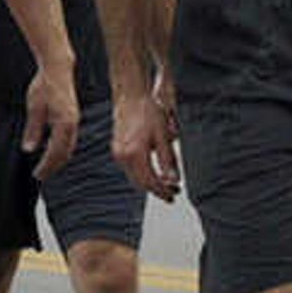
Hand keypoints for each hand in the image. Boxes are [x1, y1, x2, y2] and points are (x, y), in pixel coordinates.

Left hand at [25, 65, 78, 178]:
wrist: (57, 69)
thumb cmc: (44, 86)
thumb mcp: (34, 108)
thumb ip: (33, 130)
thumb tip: (29, 149)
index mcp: (64, 124)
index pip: (55, 153)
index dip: (46, 166)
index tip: (37, 174)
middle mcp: (72, 125)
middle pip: (65, 153)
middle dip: (53, 166)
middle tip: (41, 175)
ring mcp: (74, 121)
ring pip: (69, 147)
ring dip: (58, 159)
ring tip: (46, 166)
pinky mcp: (73, 117)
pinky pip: (69, 139)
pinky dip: (61, 149)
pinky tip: (52, 149)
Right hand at [113, 80, 178, 198]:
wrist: (131, 97)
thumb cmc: (147, 112)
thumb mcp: (163, 136)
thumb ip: (168, 160)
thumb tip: (174, 179)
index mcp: (135, 154)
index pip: (150, 181)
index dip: (162, 191)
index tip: (173, 195)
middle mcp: (123, 157)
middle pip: (141, 183)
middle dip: (157, 189)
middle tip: (172, 192)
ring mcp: (118, 154)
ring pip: (134, 177)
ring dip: (149, 183)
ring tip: (165, 183)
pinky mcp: (117, 150)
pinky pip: (130, 169)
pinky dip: (142, 174)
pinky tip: (153, 171)